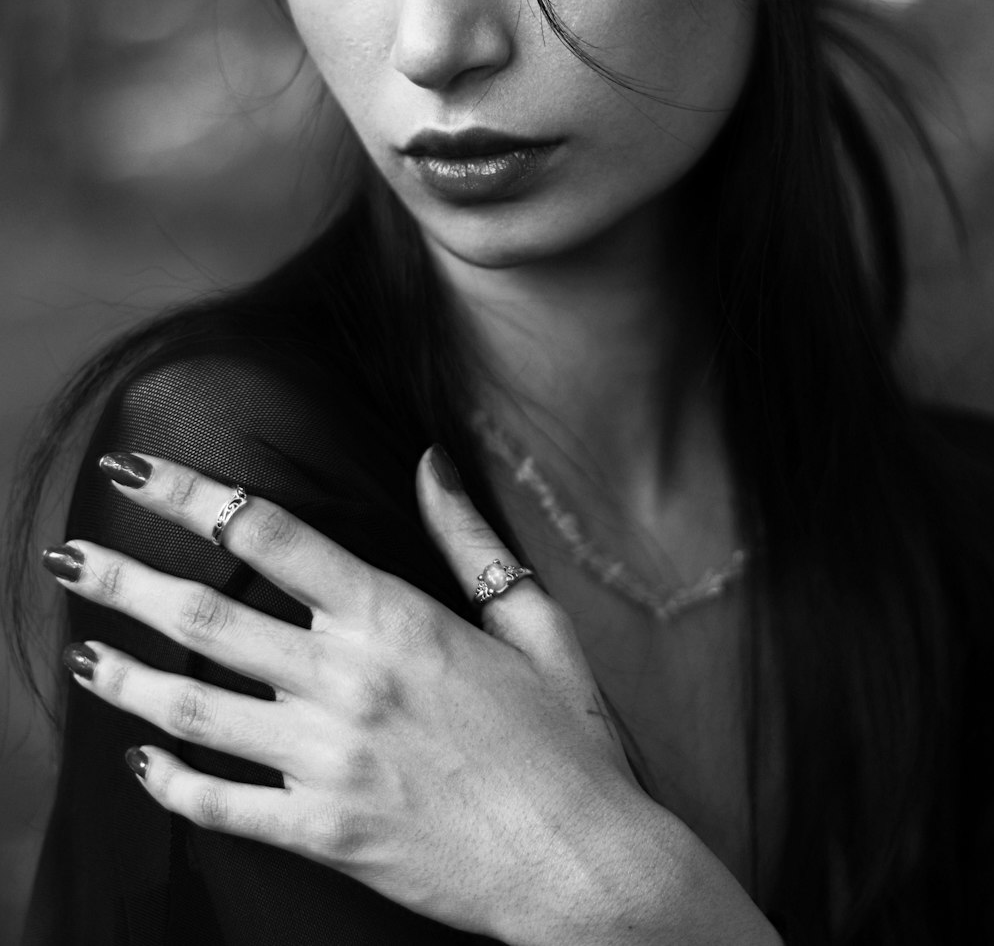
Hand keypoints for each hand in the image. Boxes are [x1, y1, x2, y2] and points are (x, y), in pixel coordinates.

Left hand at [48, 447, 779, 945]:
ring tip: (84, 656)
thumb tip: (429, 462)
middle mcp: (349, 681)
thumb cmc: (567, 740)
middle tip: (71, 556)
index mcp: (397, 619)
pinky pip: (222, 805)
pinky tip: (144, 761)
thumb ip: (469, 540)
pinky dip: (172, 781)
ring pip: (196, 708)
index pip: (269, 535)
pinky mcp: (324, 831)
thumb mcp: (532, 624)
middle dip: (126, 579)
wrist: (584, 868)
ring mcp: (329, 761)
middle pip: (208, 615)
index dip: (190, 494)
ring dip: (128, 678)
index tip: (137, 471)